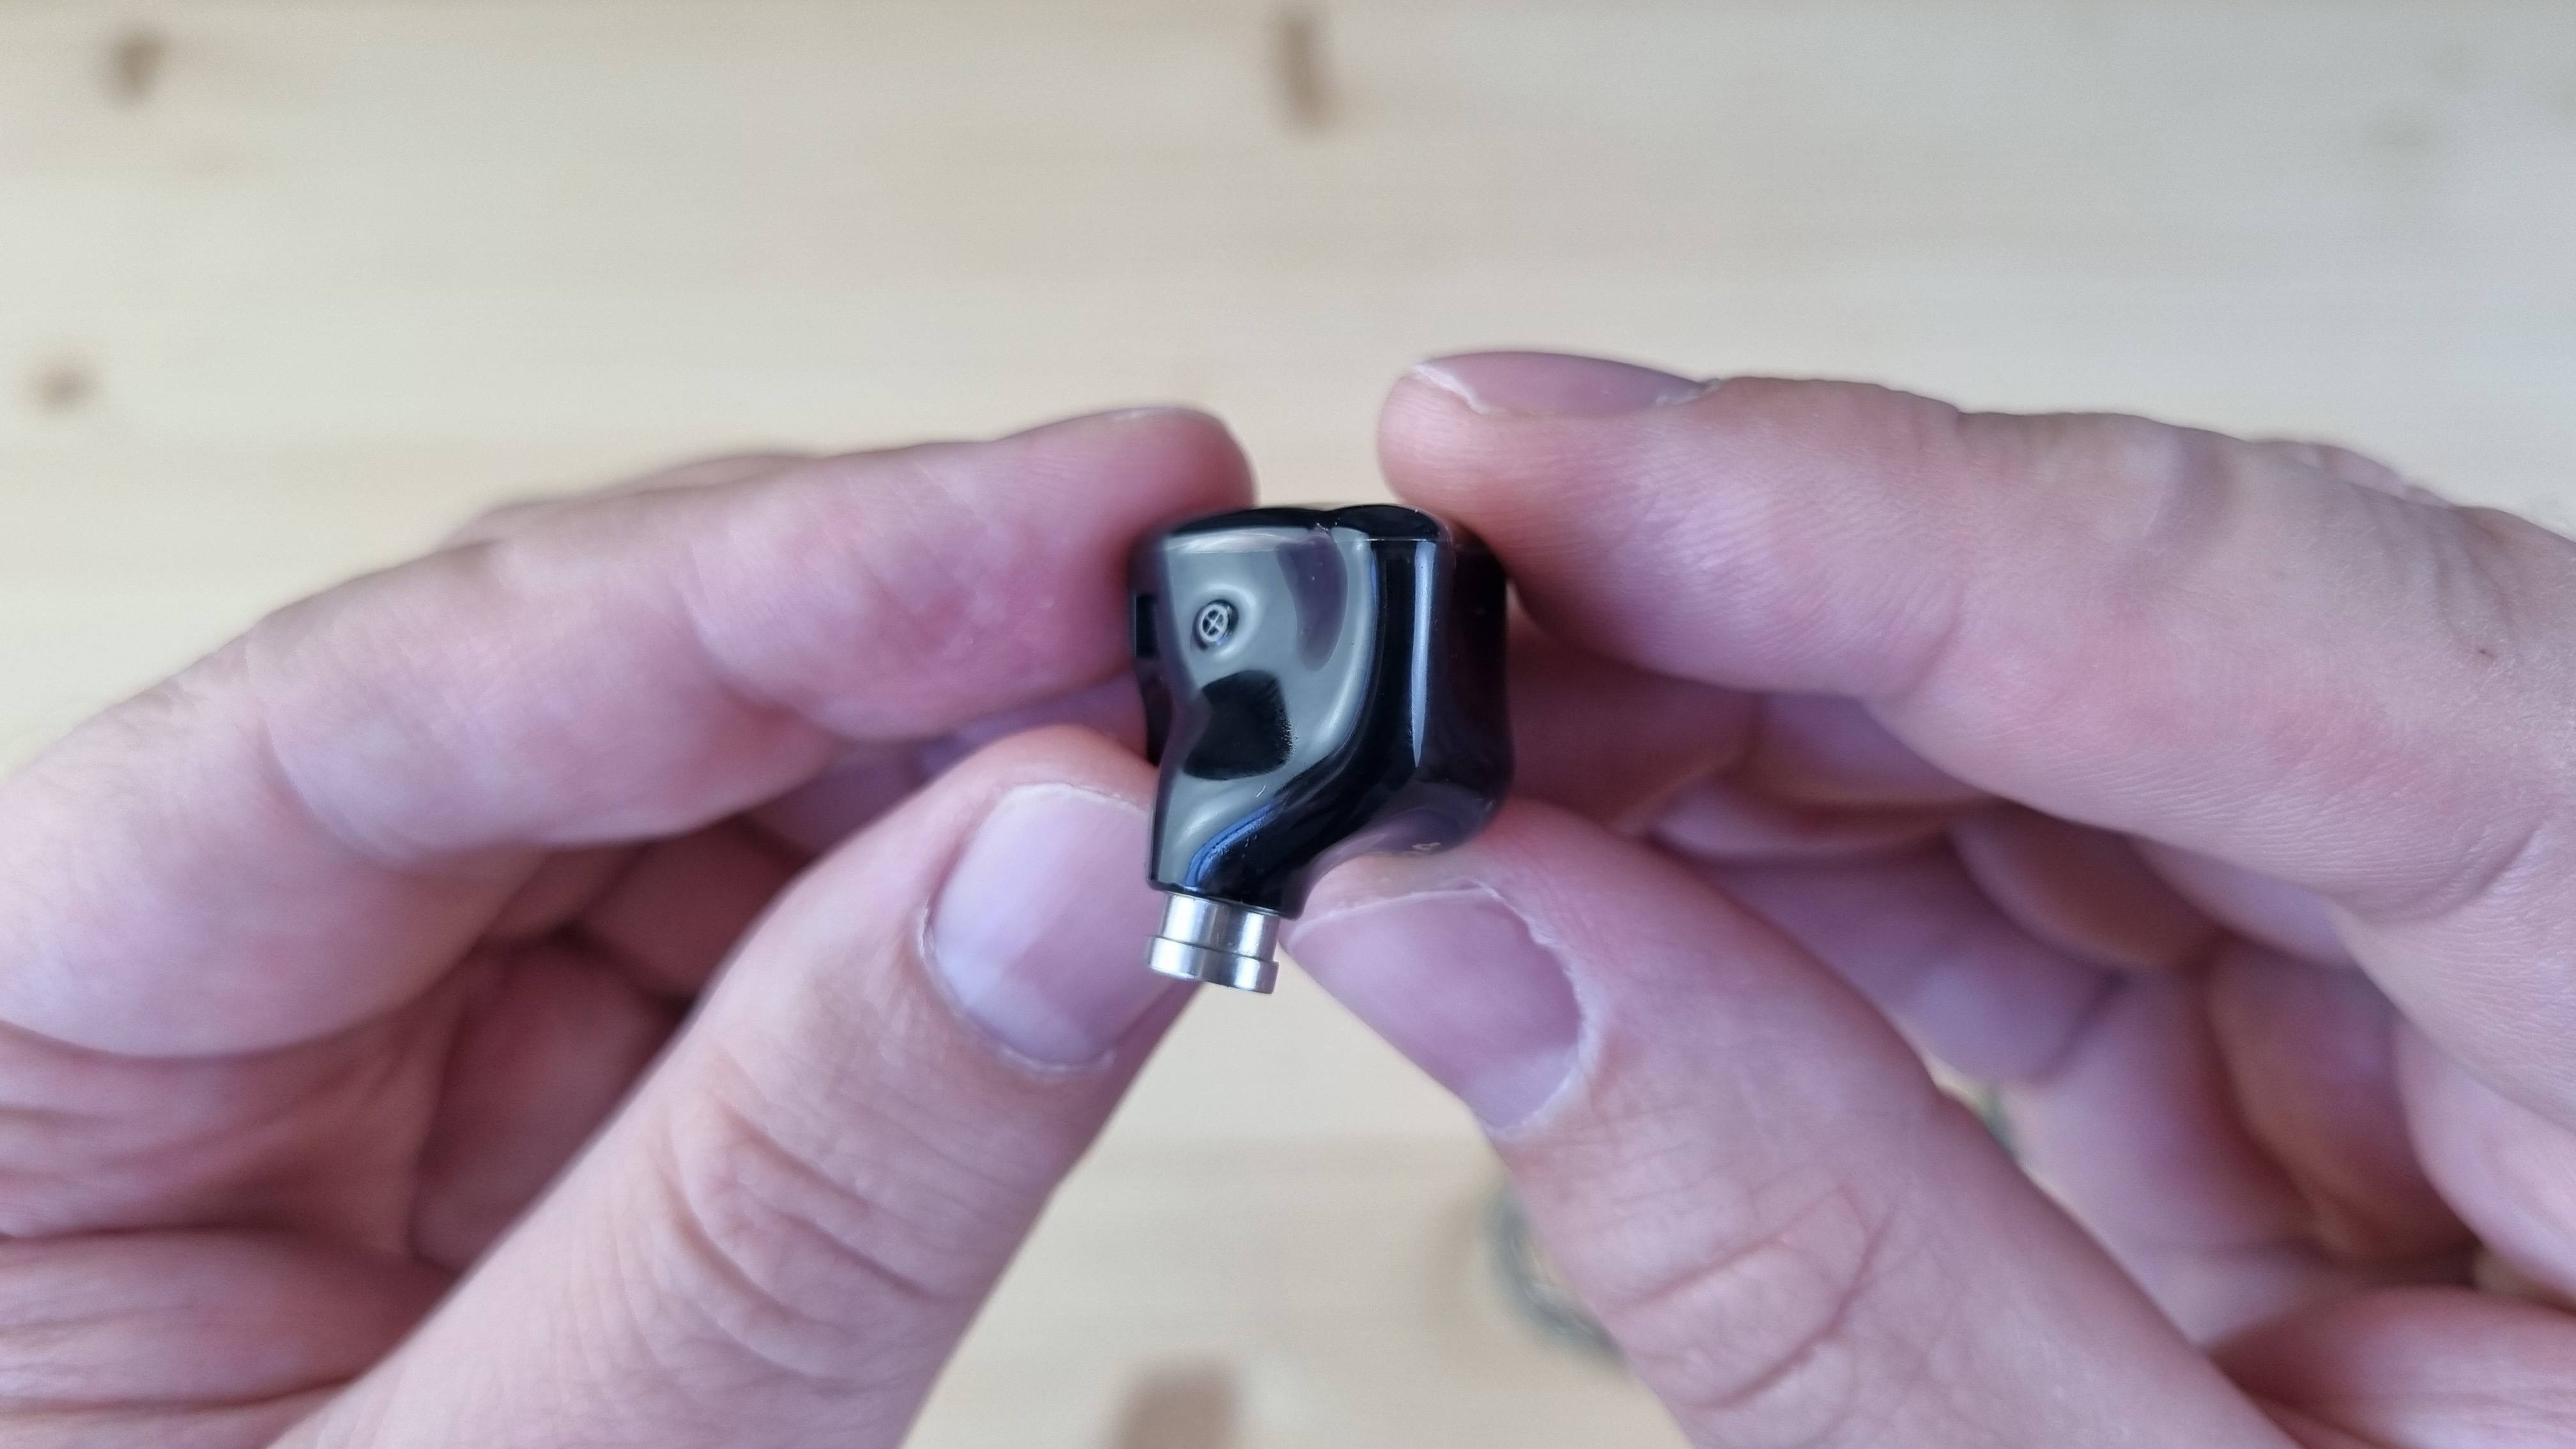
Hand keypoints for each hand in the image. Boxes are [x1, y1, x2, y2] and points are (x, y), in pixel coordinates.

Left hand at [0, 409, 1250, 1446]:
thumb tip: (1088, 860)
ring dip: (966, 741)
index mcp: (20, 1037)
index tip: (1080, 517)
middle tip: (1202, 613)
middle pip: (575, 681)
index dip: (768, 581)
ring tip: (1192, 754)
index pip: (392, 707)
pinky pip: (779, 912)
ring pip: (711, 768)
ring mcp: (395, 1018)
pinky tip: (1097, 872)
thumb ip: (793, 1194)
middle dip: (909, 634)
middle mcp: (203, 968)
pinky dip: (962, 886)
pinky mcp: (557, 1083)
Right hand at [1289, 352, 2575, 1445]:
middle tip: (1413, 626)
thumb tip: (1465, 927)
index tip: (1514, 452)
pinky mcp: (2341, 1037)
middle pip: (2148, 624)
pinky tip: (1603, 867)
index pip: (2287, 624)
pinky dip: (1796, 870)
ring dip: (1729, 725)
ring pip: (2064, 719)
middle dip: (1734, 604)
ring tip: (1458, 757)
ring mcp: (2476, 971)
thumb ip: (1807, 1259)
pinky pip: (2049, 871)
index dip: (1856, 507)